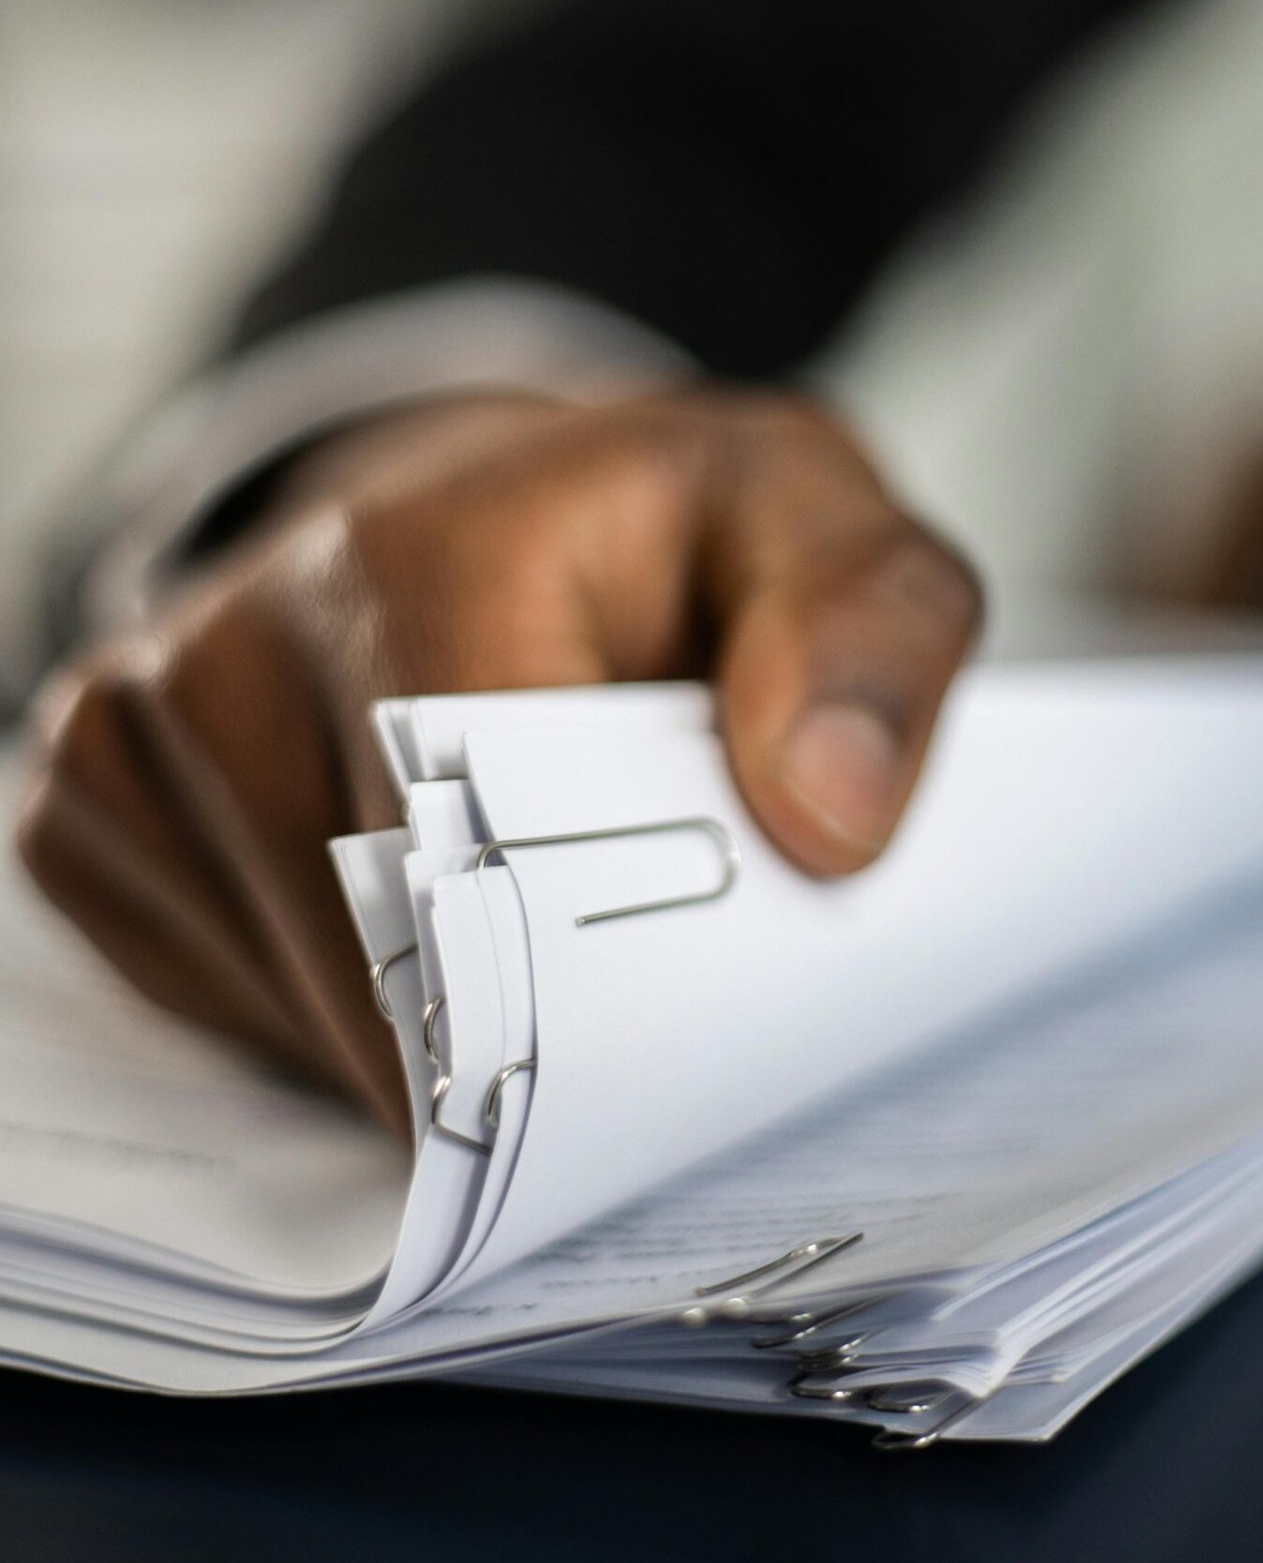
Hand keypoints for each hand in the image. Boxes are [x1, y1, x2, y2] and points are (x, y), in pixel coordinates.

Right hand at [15, 388, 980, 1126]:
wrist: (481, 510)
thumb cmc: (651, 538)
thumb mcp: (810, 520)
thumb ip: (870, 635)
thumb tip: (826, 820)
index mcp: (418, 554)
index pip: (492, 853)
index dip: (598, 982)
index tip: (680, 1053)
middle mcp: (231, 647)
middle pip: (396, 963)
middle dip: (537, 1032)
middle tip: (642, 1023)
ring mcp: (138, 737)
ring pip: (312, 1019)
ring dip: (444, 1039)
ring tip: (545, 957)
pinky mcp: (93, 816)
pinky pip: (232, 1009)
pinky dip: (348, 1025)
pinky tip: (430, 937)